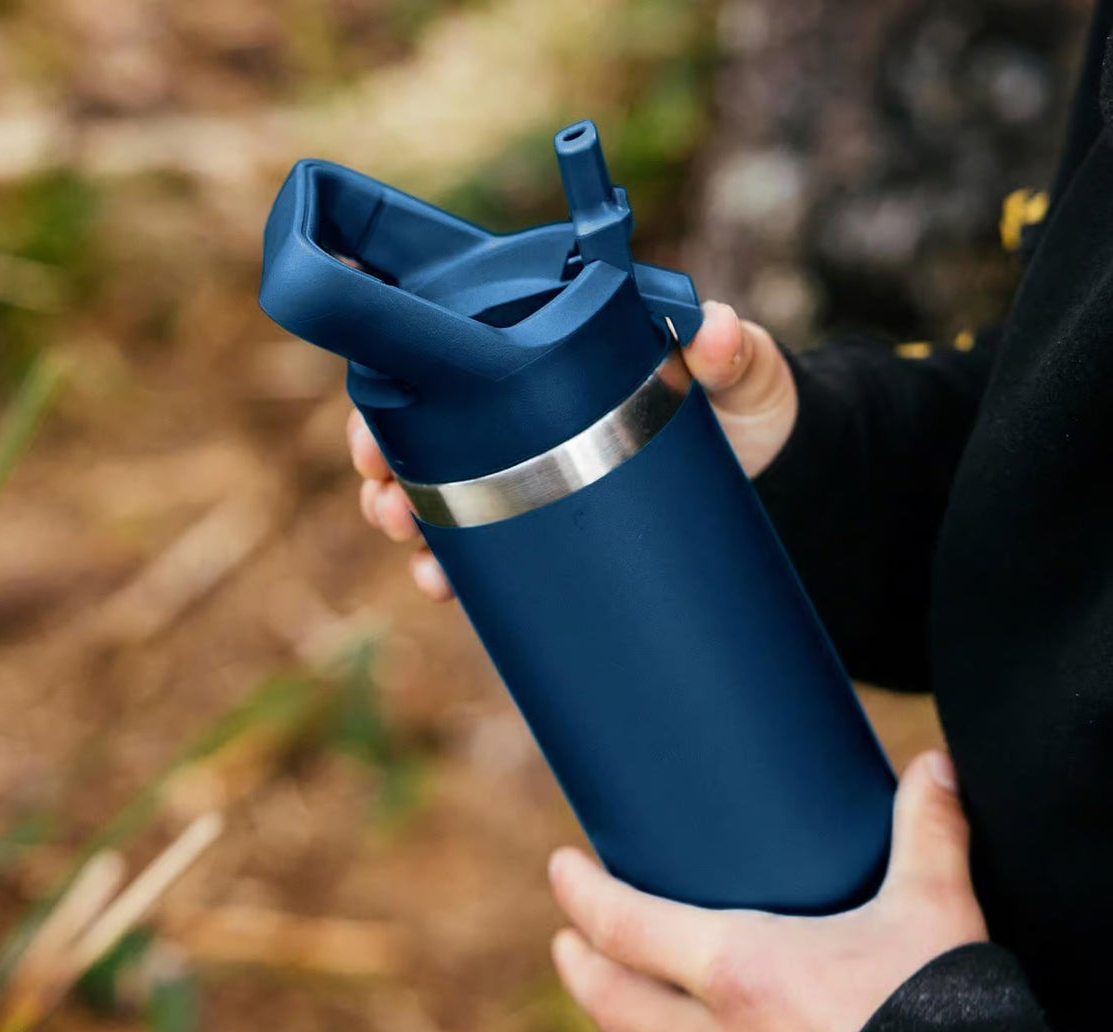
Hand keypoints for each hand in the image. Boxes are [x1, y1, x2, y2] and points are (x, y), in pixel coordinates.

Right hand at [346, 301, 796, 599]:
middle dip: (385, 462)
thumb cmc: (749, 407)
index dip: (401, 385)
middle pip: (429, 430)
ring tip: (409, 543)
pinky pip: (485, 548)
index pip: (458, 359)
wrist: (774, 480)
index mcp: (553, 356)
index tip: (373, 419)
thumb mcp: (744, 374)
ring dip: (407, 516)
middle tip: (384, 493)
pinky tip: (440, 585)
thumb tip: (715, 330)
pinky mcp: (550, 527)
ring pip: (442, 491)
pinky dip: (453, 568)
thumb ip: (732, 350)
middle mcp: (527, 415)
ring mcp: (535, 475)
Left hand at [548, 750, 987, 1031]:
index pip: (625, 925)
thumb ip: (928, 831)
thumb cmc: (947, 1021)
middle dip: (577, 964)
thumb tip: (934, 764)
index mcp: (742, 971)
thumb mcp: (936, 910)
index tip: (560, 864)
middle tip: (566, 937)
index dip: (580, 892)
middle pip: (611, 1000)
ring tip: (602, 993)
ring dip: (609, 1021)